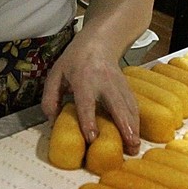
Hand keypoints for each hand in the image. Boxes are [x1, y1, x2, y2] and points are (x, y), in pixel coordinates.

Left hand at [39, 39, 142, 155]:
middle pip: (116, 105)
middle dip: (124, 125)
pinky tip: (137, 135)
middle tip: (129, 145)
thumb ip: (50, 96)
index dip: (88, 120)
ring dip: (134, 127)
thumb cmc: (75, 60)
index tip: (92, 138)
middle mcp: (104, 82)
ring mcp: (118, 84)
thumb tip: (52, 119)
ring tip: (135, 146)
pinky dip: (137, 121)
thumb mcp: (56, 73)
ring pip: (129, 106)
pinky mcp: (127, 87)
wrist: (99, 41)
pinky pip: (133, 105)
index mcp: (83, 78)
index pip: (86, 102)